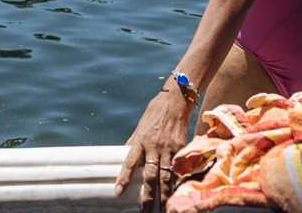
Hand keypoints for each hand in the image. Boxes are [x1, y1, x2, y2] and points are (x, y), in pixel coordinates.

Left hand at [115, 91, 192, 212]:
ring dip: (165, 195)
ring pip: (167, 177)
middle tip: (145, 212)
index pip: (130, 163)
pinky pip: (180, 170)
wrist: (176, 100)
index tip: (118, 193)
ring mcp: (170, 149)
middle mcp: (155, 147)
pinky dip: (179, 183)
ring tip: (163, 209)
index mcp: (141, 141)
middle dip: (148, 196)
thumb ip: (133, 144)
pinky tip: (179, 195)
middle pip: (150, 176)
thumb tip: (122, 156)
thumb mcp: (140, 128)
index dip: (124, 178)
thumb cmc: (155, 113)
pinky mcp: (183, 149)